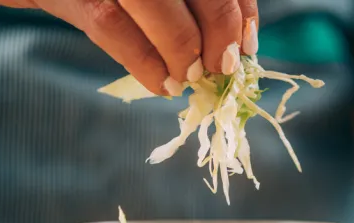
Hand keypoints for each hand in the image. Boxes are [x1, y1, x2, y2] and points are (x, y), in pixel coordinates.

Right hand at [0, 0, 258, 94]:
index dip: (237, 4)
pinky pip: (108, 19)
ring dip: (182, 46)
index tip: (246, 44)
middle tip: (222, 68)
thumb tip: (216, 45)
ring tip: (190, 80)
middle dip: (217, 25)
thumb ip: (159, 6)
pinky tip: (160, 84)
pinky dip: (142, 57)